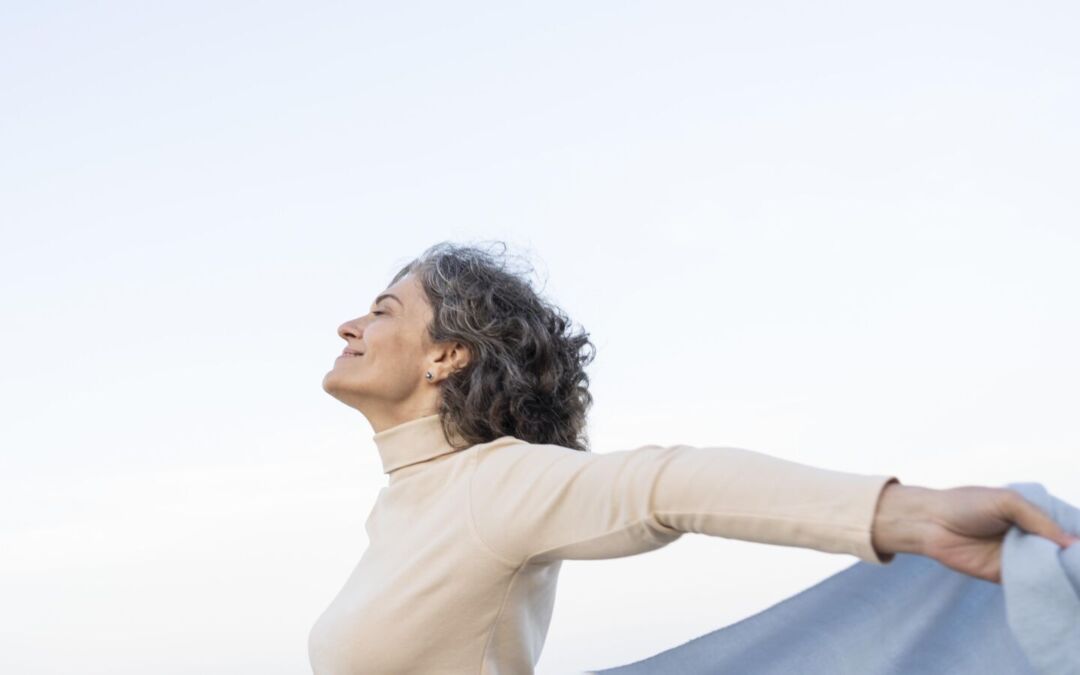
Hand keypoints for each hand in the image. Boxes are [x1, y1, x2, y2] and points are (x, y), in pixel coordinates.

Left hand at [872, 482, 1078, 583]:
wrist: (930, 522)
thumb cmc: (965, 504)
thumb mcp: (1006, 502)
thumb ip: (1038, 520)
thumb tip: (1073, 543)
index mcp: (1031, 516)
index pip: (1064, 528)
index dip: (1075, 537)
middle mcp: (1028, 537)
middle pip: (1060, 552)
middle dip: (1072, 559)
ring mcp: (1017, 557)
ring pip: (1048, 569)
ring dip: (1060, 574)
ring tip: (1075, 577)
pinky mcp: (1004, 576)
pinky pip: (1028, 584)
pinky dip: (1041, 586)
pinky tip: (1057, 588)